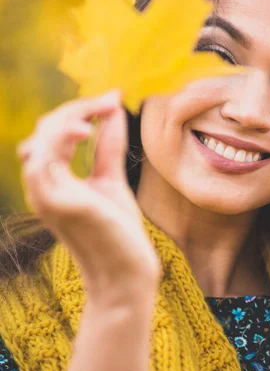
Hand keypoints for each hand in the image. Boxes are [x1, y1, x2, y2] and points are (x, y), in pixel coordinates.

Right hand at [16, 90, 160, 300]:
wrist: (126, 271)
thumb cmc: (118, 230)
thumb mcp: (110, 178)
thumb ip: (107, 145)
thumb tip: (113, 108)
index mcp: (52, 179)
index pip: (53, 132)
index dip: (80, 110)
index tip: (112, 98)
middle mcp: (42, 186)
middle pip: (45, 129)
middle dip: (78, 108)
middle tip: (111, 101)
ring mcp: (45, 195)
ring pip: (42, 138)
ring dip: (72, 116)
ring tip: (103, 111)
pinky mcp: (56, 203)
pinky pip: (43, 160)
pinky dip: (61, 137)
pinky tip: (87, 131)